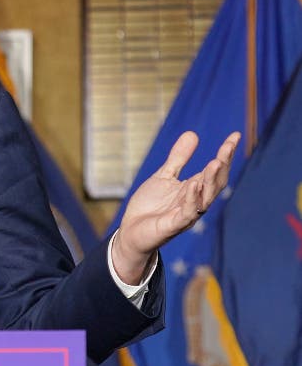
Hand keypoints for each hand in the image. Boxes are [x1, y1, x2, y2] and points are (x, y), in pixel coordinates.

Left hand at [113, 131, 240, 282]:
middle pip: (215, 183)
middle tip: (228, 146)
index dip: (226, 154)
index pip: (215, 170)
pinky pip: (187, 212)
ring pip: (205, 198)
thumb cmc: (150, 206)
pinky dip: (191, 198)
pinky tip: (193, 184)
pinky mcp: (173, 225)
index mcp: (195, 190)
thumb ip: (178, 158)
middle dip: (223, 165)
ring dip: (211, 181)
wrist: (131, 232)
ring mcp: (186, 215)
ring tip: (216, 162)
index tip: (235, 136)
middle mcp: (195, 202)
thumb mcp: (163, 176)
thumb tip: (192, 133)